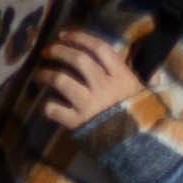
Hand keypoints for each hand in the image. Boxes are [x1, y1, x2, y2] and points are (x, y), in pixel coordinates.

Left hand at [30, 30, 148, 138]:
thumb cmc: (143, 118)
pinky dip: (48, 105)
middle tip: (47, 51)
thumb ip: (131, 77)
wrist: (141, 147)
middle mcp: (104, 86)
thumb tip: (126, 62)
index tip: (64, 35)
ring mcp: (89, 104)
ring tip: (39, 75)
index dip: (80, 38)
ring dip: (46, 75)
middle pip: (78, 60)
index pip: (100, 48)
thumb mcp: (143, 93)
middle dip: (59, 51)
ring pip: (61, 80)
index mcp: (122, 77)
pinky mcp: (77, 122)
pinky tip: (47, 105)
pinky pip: (54, 108)